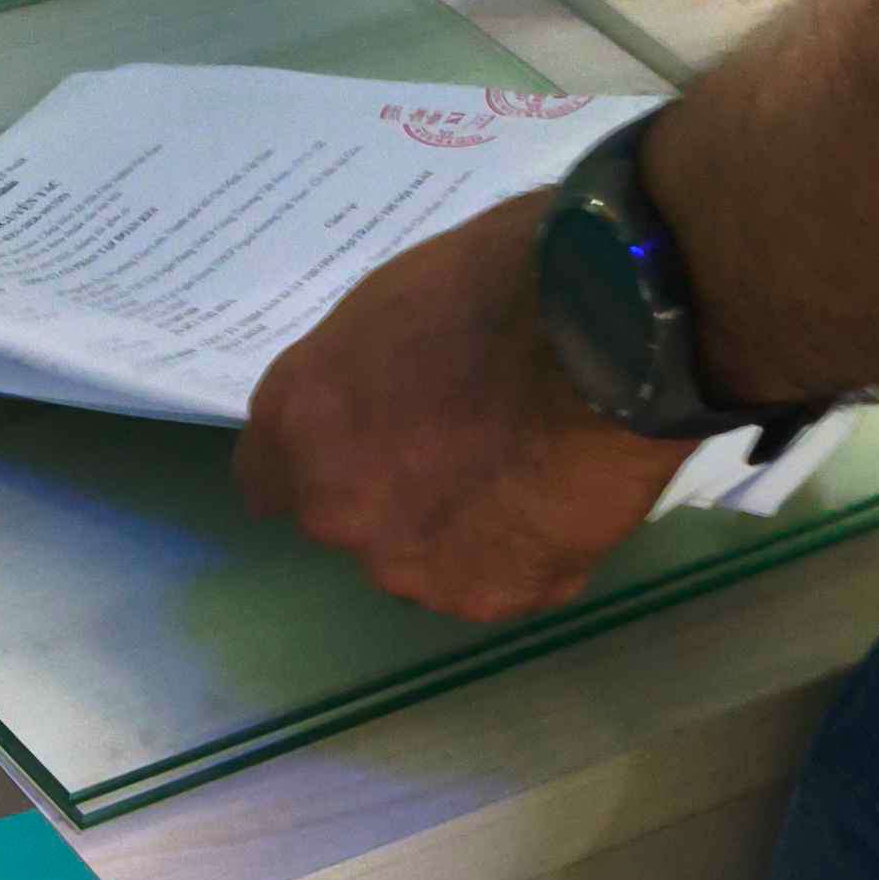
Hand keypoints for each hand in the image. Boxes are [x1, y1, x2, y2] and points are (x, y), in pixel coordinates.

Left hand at [234, 192, 695, 618]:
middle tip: (467, 443)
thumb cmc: (502, 282)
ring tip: (528, 469)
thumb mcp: (391, 306)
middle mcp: (339, 512)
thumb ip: (362, 377)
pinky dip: (530, 550)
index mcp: (300, 425)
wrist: (611, 328)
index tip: (359, 444)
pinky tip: (565, 497)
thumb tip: (378, 403)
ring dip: (463, 528)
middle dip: (397, 492)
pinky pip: (505, 578)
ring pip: (428, 559)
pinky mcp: (494, 597)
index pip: (267, 479)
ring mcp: (415, 567)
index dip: (318, 460)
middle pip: (354, 521)